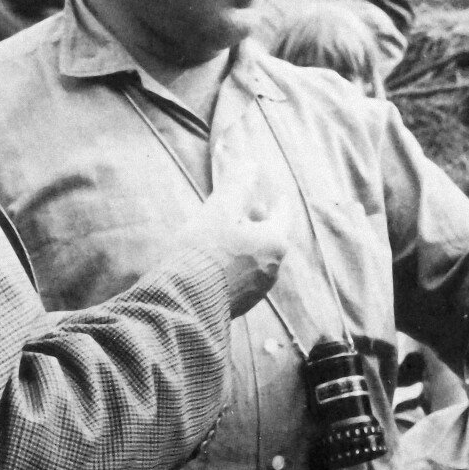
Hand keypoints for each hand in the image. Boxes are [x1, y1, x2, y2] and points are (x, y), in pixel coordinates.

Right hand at [185, 184, 287, 318]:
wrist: (185, 300)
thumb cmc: (205, 249)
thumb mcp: (221, 208)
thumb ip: (238, 183)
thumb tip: (252, 164)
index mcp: (275, 241)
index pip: (282, 215)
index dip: (279, 203)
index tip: (280, 197)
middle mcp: (273, 268)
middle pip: (272, 238)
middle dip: (261, 224)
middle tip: (249, 212)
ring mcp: (258, 290)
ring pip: (259, 259)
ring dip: (249, 246)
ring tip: (231, 237)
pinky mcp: (241, 305)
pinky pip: (244, 277)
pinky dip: (237, 265)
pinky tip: (219, 263)